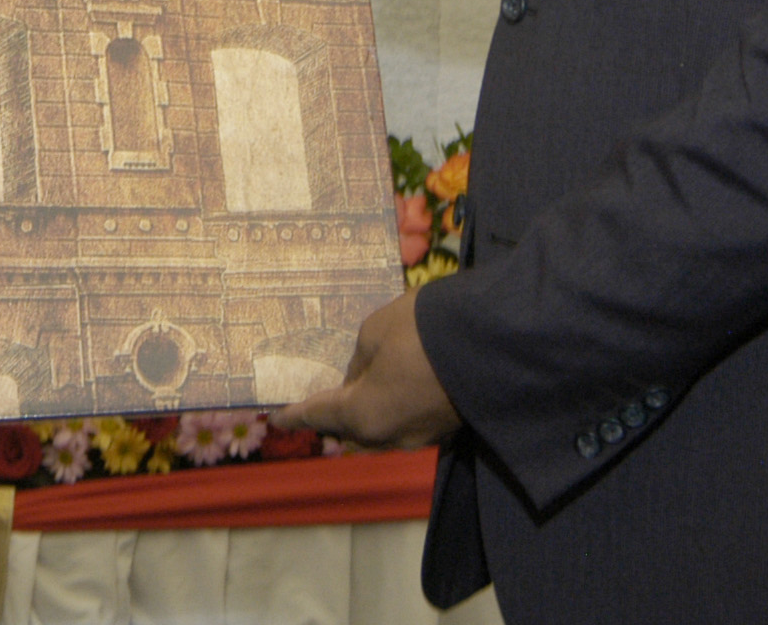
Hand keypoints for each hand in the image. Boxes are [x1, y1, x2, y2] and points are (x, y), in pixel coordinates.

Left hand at [268, 289, 458, 448]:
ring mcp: (420, 437)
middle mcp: (389, 436)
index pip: (319, 415)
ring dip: (365, 415)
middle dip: (333, 417)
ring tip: (356, 394)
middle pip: (350, 430)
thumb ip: (358, 360)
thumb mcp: (375, 332)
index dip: (294, 415)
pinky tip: (394, 391)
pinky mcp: (446, 429)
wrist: (491, 339)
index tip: (276, 420)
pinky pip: (406, 424)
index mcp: (363, 415)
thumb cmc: (421, 331)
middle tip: (319, 401)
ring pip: (381, 431)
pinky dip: (393, 411)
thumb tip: (360, 378)